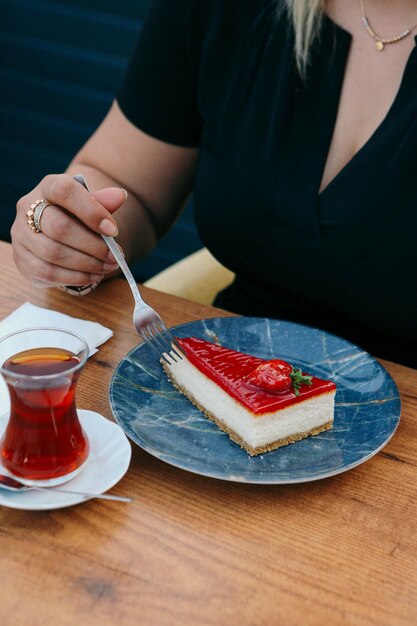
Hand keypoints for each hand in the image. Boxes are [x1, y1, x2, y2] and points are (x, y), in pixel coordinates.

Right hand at [11, 174, 125, 287]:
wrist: (57, 235)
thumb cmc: (77, 217)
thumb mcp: (90, 206)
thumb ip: (103, 202)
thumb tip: (120, 195)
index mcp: (47, 187)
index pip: (64, 191)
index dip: (91, 211)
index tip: (113, 230)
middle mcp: (27, 209)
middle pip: (59, 227)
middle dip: (93, 245)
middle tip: (114, 256)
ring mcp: (21, 236)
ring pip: (54, 253)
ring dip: (87, 264)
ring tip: (108, 267)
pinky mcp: (23, 261)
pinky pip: (49, 273)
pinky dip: (76, 277)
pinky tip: (94, 276)